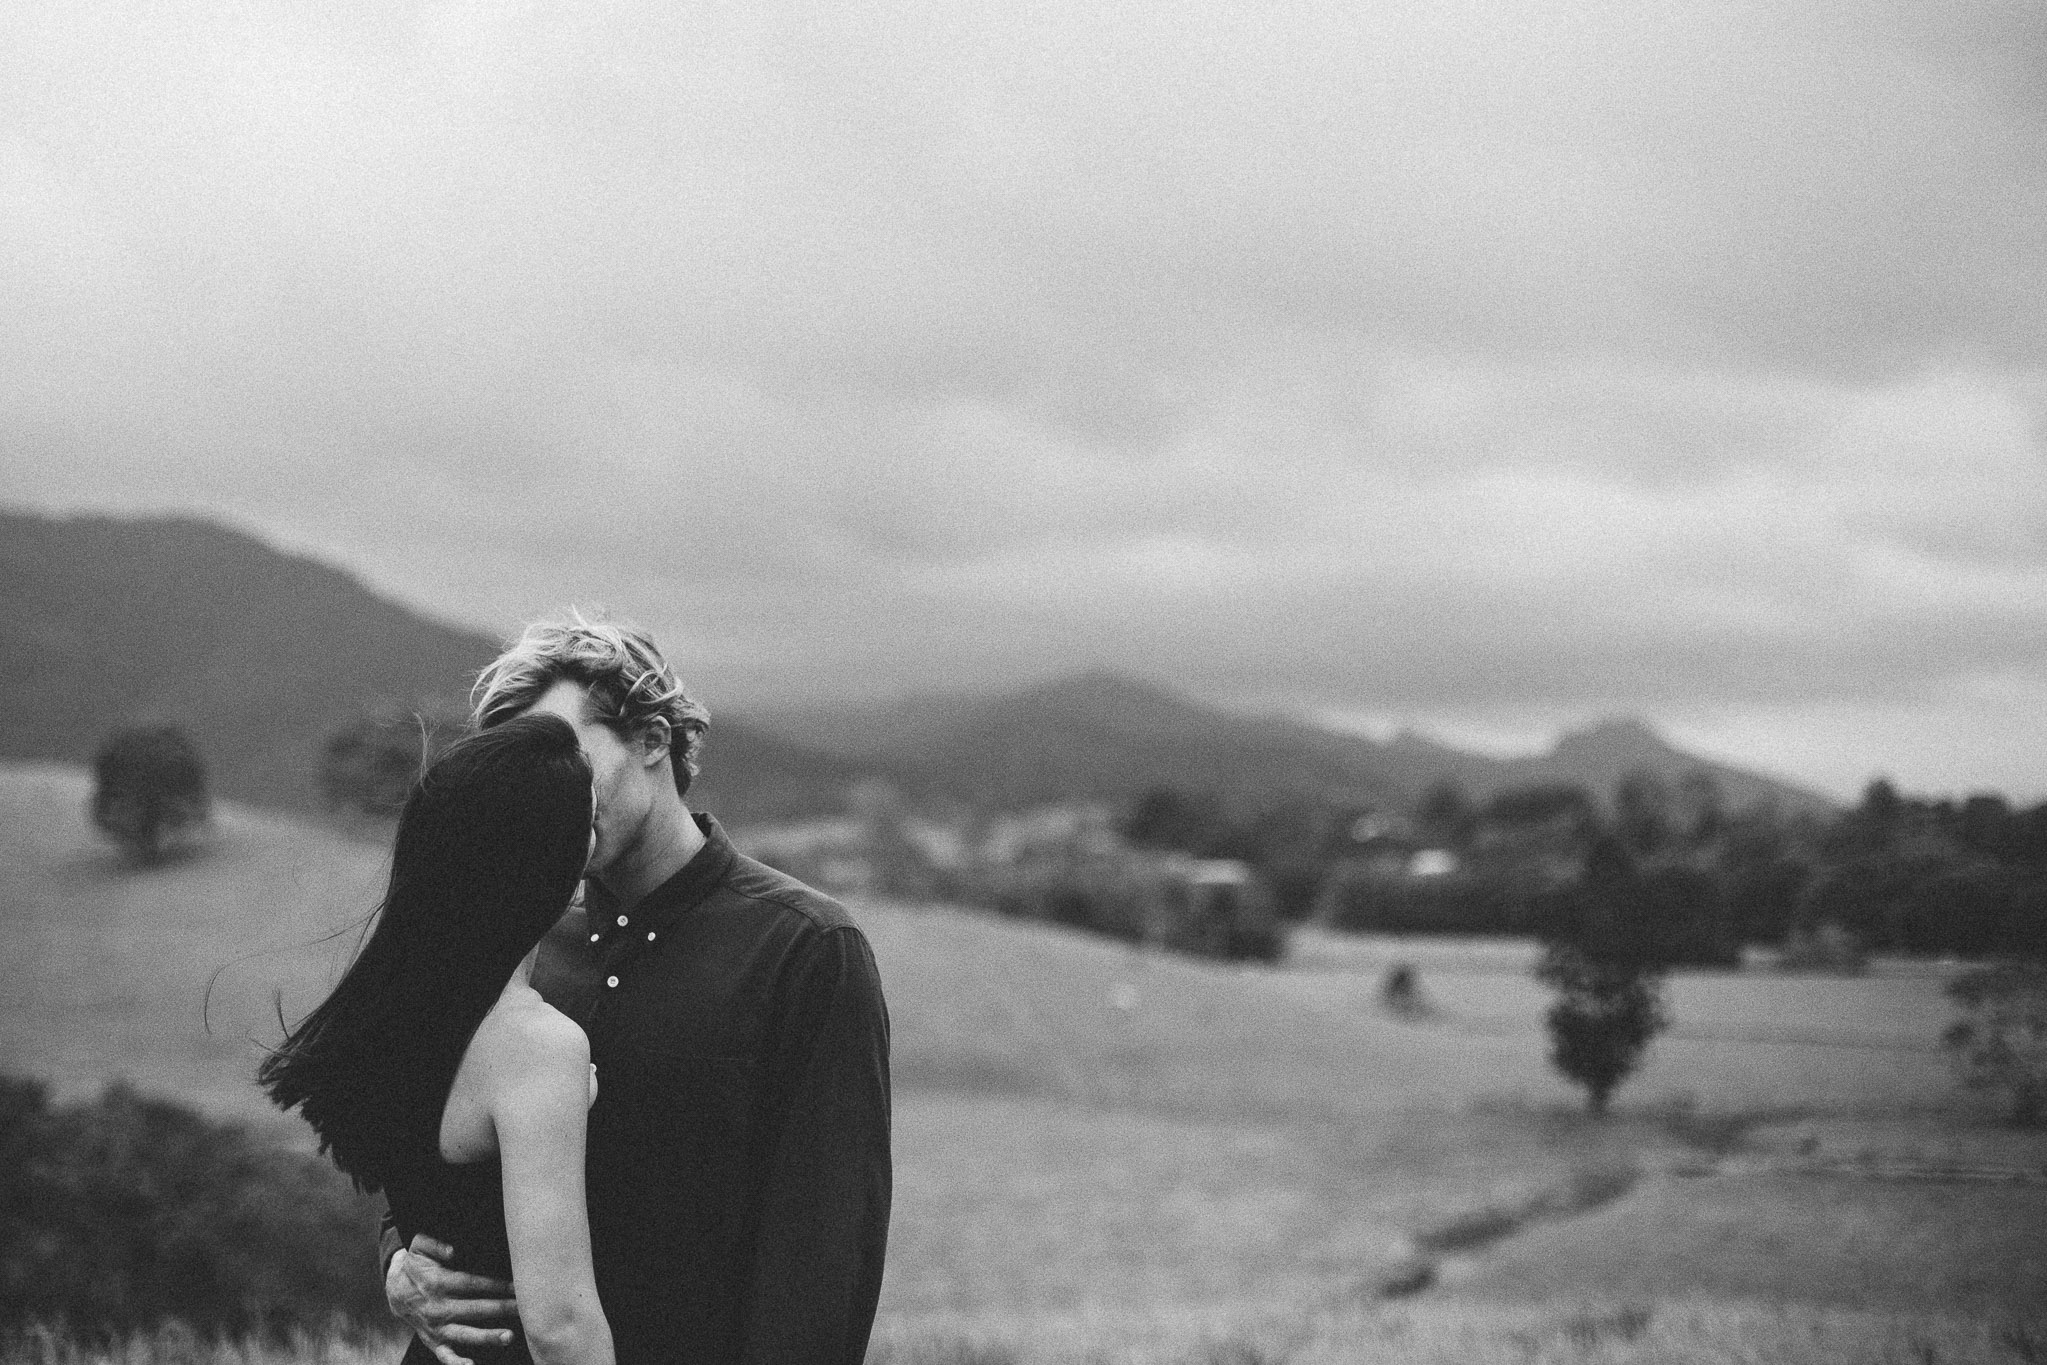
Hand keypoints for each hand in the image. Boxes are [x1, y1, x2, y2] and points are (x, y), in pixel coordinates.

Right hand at [385, 1233, 518, 1364]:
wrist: (395, 1291)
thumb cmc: (416, 1266)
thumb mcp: (419, 1247)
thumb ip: (434, 1244)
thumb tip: (452, 1250)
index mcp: (438, 1283)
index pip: (472, 1284)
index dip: (495, 1285)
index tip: (516, 1285)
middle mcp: (438, 1308)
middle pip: (475, 1310)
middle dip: (501, 1309)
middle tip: (524, 1309)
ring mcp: (436, 1328)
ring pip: (465, 1334)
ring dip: (487, 1336)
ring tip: (509, 1336)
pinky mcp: (433, 1341)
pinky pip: (445, 1355)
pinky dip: (457, 1362)